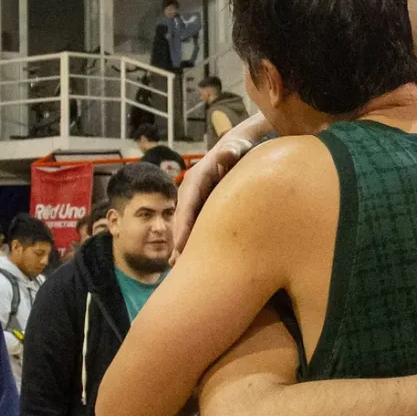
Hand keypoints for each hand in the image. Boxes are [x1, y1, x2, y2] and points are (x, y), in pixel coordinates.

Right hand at [172, 137, 253, 256]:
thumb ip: (232, 150)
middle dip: (179, 242)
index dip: (183, 226)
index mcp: (195, 180)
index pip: (187, 206)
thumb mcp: (236, 146)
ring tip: (179, 269)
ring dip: (183, 246)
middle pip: (183, 220)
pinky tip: (189, 261)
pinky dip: (192, 242)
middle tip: (177, 266)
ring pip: (187, 226)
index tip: (180, 246)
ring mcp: (195, 200)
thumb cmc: (239, 147)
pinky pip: (195, 226)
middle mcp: (190, 191)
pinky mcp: (202, 206)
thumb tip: (227, 153)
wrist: (238, 147)